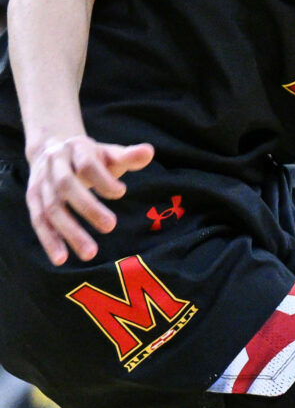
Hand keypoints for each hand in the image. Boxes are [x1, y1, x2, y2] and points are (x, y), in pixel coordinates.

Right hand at [24, 135, 153, 264]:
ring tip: (90, 253)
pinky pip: (39, 220)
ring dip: (69, 231)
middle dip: (87, 207)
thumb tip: (149, 152)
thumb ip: (128, 157)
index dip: (103, 180)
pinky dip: (49, 240)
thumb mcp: (109, 153)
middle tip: (111, 226)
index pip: (87, 165)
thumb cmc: (90, 156)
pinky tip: (61, 259)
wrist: (51, 148)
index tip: (121, 193)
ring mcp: (41, 183)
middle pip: (66, 186)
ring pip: (51, 208)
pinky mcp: (33, 199)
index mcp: (76, 149)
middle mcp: (55, 165)